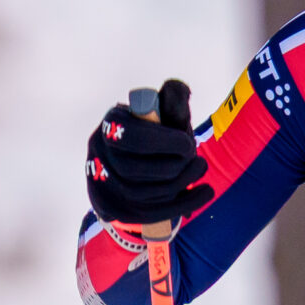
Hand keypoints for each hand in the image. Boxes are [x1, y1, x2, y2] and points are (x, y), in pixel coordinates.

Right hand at [86, 78, 209, 228]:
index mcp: (112, 124)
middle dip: (173, 168)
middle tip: (198, 160)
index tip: (188, 146)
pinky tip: (205, 192)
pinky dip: (182, 204)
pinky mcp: (113, 209)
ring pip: (140, 193)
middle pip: (132, 170)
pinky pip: (147, 213)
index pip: (131, 137)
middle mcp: (99, 153)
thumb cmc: (157, 134)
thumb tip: (176, 90)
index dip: (164, 143)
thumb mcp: (165, 114)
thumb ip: (173, 100)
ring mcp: (102, 183)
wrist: (139, 166)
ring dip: (179, 184)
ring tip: (201, 170)